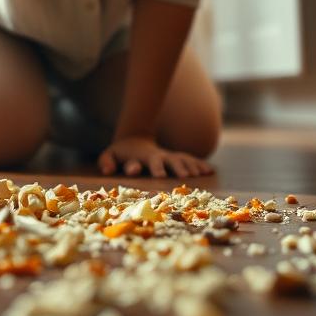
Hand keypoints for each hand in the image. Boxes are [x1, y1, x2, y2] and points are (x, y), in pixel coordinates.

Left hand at [98, 135, 214, 178]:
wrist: (136, 138)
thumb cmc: (123, 152)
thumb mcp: (111, 154)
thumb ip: (107, 160)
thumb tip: (106, 171)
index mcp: (141, 157)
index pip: (142, 162)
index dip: (146, 167)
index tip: (155, 175)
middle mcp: (157, 156)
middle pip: (167, 160)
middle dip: (175, 167)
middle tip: (183, 177)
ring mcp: (168, 156)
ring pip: (181, 159)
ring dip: (189, 166)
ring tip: (197, 175)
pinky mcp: (177, 158)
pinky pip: (190, 160)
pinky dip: (199, 165)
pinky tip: (209, 171)